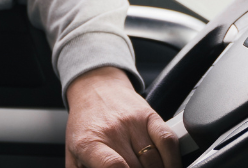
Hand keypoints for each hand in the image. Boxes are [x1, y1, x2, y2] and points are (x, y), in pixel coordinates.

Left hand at [63, 67, 179, 167]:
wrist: (95, 88)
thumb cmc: (85, 126)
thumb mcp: (74, 155)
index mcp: (88, 143)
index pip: (112, 167)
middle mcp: (112, 131)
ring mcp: (133, 122)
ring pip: (155, 162)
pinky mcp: (151, 115)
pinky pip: (169, 142)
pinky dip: (173, 161)